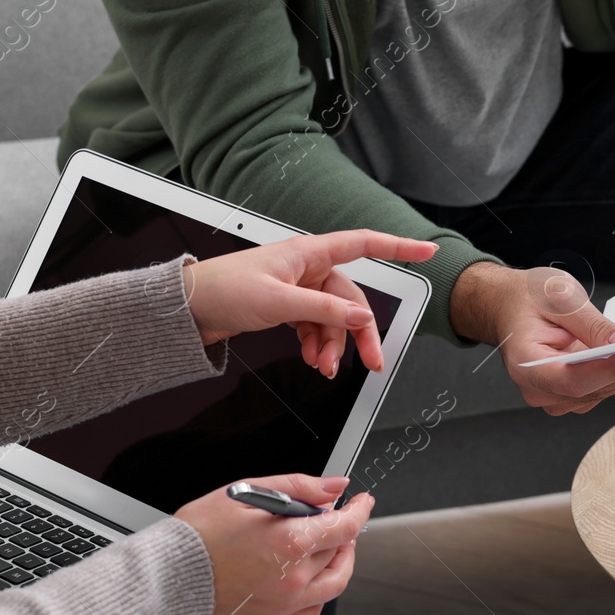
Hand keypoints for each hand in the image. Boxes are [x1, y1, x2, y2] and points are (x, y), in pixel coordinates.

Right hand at [174, 474, 374, 614]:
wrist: (171, 574)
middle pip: (339, 552)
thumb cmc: (200, 533)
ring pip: (334, 583)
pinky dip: (322, 589)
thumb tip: (334, 487)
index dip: (360, 510)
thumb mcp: (247, 492)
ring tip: (328, 544)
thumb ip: (299, 487)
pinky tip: (310, 573)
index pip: (345, 526)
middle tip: (334, 517)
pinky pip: (314, 607)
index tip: (362, 501)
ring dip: (339, 561)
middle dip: (343, 531)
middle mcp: (293, 577)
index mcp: (289, 542)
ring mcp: (286, 601)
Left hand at [183, 230, 437, 376]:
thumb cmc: (223, 290)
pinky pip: (315, 328)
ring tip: (323, 368)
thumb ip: (323, 311)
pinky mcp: (287, 308)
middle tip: (370, 363)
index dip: (398, 248)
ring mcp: (298, 290)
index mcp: (309, 253)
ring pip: (333, 320)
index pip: (364, 245)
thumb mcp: (278, 302)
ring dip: (333, 346)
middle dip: (359, 334)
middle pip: (351, 301)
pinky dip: (316, 346)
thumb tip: (361, 318)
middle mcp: (307, 269)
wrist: (188, 309)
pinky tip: (311, 360)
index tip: (427, 252)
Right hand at [448, 263, 614, 414]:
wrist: (509, 306)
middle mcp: (539, 389)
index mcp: (526, 365)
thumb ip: (592, 325)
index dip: (611, 368)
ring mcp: (555, 395)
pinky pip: (605, 386)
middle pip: (596, 387)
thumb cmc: (526, 299)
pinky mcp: (572, 393)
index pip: (573, 377)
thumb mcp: (559, 298)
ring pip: (606, 389)